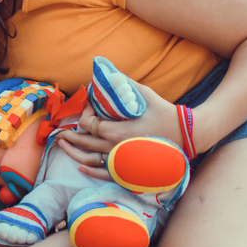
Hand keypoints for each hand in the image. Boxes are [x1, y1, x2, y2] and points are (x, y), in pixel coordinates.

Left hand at [56, 83, 180, 178]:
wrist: (187, 135)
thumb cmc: (166, 113)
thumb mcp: (145, 95)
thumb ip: (124, 84)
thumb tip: (107, 72)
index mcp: (118, 131)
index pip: (89, 124)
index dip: (84, 114)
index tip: (87, 108)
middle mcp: (117, 149)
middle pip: (85, 142)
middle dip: (69, 136)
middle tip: (59, 131)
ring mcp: (123, 162)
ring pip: (91, 160)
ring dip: (73, 153)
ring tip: (62, 146)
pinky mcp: (129, 170)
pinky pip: (105, 174)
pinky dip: (91, 172)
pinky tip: (80, 167)